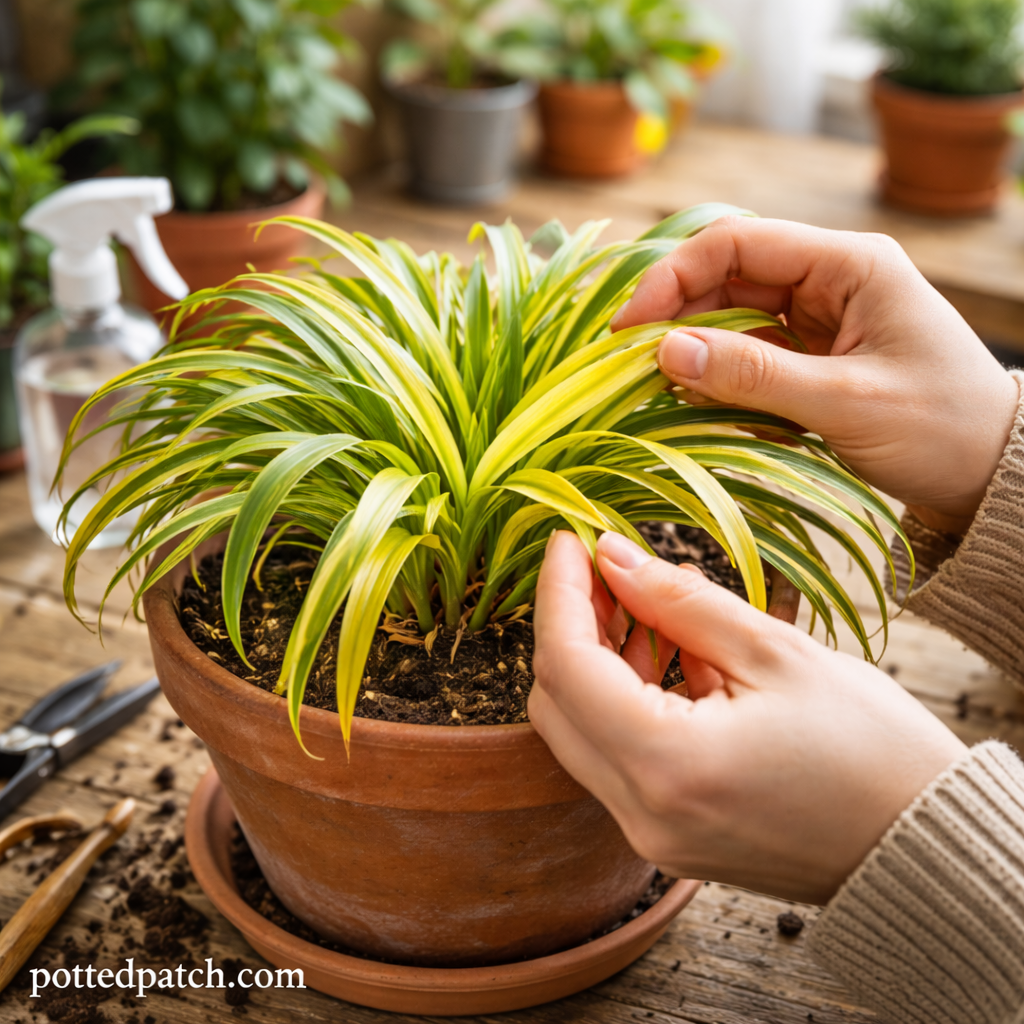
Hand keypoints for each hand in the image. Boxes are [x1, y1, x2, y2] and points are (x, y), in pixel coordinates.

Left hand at [529, 530, 967, 903]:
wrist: (922, 845)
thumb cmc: (872, 750)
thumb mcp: (775, 652)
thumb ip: (680, 602)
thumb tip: (613, 557)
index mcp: (667, 765)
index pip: (566, 664)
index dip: (559, 591)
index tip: (569, 538)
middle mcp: (642, 811)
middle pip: (557, 701)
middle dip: (571, 624)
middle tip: (607, 568)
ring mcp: (651, 830)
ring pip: (583, 729)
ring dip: (600, 659)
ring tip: (648, 602)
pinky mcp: (669, 832)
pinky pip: (620, 756)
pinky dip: (629, 699)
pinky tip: (671, 650)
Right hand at [612, 216, 1019, 533]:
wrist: (989, 475)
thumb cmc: (940, 428)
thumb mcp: (844, 402)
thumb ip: (753, 376)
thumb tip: (665, 353)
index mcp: (848, 264)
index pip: (738, 243)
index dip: (673, 277)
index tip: (629, 327)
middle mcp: (828, 281)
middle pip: (726, 278)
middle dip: (675, 317)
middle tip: (629, 364)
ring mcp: (818, 321)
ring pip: (730, 320)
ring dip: (692, 351)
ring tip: (656, 389)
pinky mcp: (811, 360)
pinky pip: (747, 358)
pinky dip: (717, 380)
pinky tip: (695, 405)